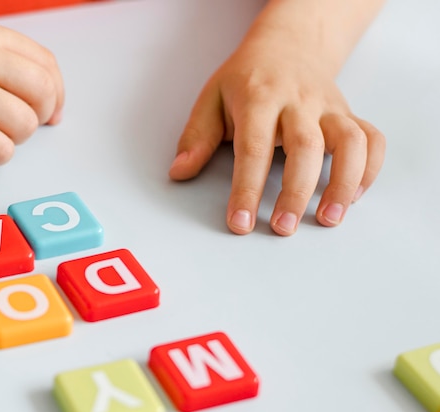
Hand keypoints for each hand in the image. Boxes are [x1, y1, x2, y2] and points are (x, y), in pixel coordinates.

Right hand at [0, 22, 63, 164]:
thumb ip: (8, 66)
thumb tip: (54, 105)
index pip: (47, 65)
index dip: (56, 95)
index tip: (49, 112)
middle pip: (43, 94)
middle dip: (39, 118)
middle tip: (18, 125)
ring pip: (25, 126)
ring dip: (13, 138)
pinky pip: (2, 151)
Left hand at [169, 35, 384, 235]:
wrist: (288, 44)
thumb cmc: (247, 79)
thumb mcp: (212, 98)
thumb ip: (197, 137)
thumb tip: (179, 173)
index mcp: (259, 98)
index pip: (253, 149)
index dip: (246, 190)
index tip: (239, 223)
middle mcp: (299, 102)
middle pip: (305, 148)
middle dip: (295, 192)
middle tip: (282, 228)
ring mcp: (329, 107)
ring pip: (350, 142)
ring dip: (344, 183)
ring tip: (328, 219)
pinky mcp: (348, 114)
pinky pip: (372, 139)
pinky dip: (370, 169)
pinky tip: (354, 196)